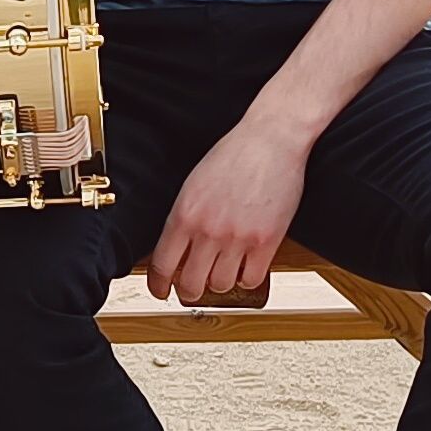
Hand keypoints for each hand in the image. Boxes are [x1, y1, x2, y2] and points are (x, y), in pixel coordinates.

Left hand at [145, 116, 309, 306]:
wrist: (271, 139)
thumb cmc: (234, 154)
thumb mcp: (194, 184)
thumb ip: (183, 217)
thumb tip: (176, 247)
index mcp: (184, 214)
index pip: (162, 265)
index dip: (158, 285)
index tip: (161, 290)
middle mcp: (208, 230)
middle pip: (190, 284)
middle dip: (188, 291)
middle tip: (192, 288)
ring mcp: (238, 238)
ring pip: (220, 286)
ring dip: (220, 283)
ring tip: (223, 271)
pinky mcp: (266, 241)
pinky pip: (252, 279)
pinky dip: (247, 279)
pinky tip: (246, 267)